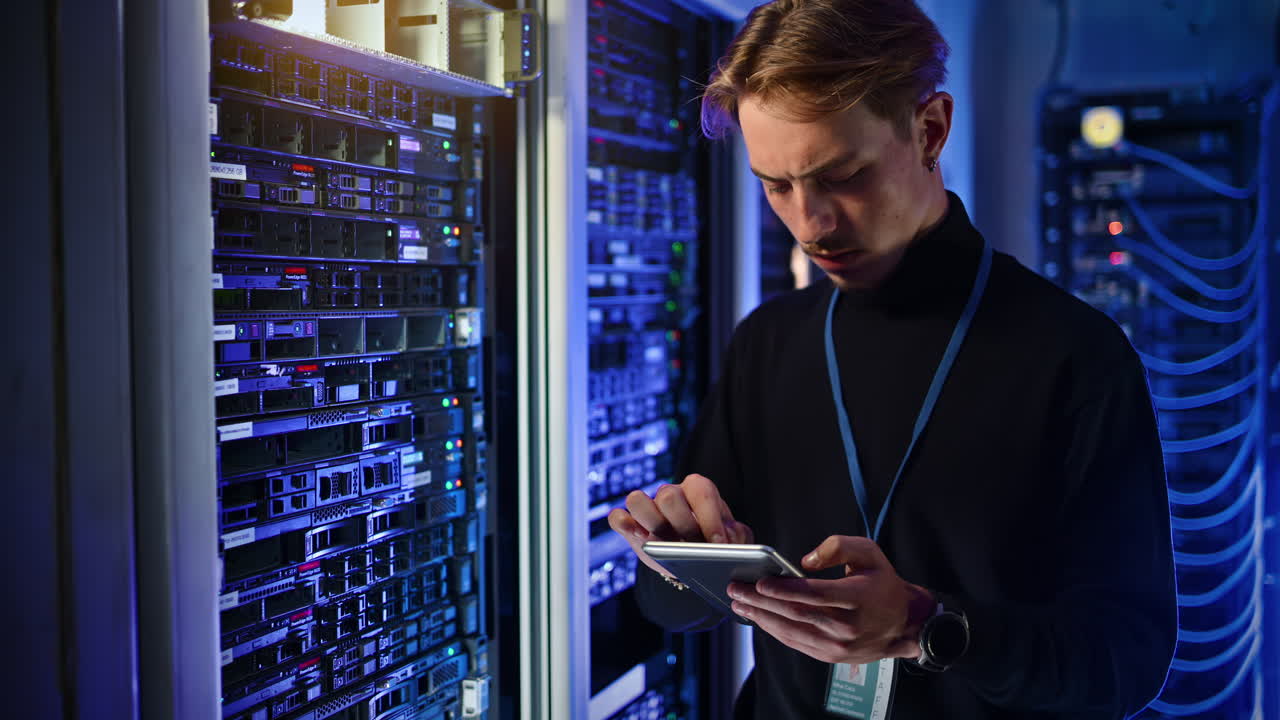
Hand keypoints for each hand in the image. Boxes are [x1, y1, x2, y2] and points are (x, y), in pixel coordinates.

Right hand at [607, 473, 754, 578]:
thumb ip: (738, 540)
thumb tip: (729, 542)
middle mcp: (671, 494)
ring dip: (649, 522)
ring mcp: (648, 508)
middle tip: (693, 546)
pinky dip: (624, 525)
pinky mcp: (630, 526)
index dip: (710, 518)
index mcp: (698, 491)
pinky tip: (637, 538)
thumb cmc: (715, 546)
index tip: (719, 544)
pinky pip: (618, 518)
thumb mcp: (734, 542)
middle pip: (668, 495)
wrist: (696, 564)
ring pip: (637, 500)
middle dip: (681, 523)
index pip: (701, 491)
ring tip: (661, 544)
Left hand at [726, 535, 934, 664]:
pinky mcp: (831, 655)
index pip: (813, 594)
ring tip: (741, 604)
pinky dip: (775, 630)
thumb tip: (805, 562)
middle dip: (762, 602)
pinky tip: (760, 618)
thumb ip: (838, 547)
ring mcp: (838, 644)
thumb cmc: (882, 583)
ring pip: (792, 631)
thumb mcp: (869, 552)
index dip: (784, 589)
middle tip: (737, 590)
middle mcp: (847, 625)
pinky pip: (797, 643)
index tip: (760, 583)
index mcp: (857, 598)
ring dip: (762, 618)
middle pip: (796, 613)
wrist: (903, 622)